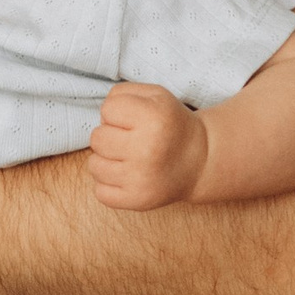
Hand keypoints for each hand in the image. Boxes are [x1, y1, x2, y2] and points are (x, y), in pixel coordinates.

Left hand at [88, 83, 207, 210]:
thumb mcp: (156, 96)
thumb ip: (123, 93)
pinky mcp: (137, 201)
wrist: (200, 161)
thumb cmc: (171, 125)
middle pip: (97, 138)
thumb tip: (100, 114)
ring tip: (129, 158)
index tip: (134, 120)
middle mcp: (147, 150)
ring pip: (94, 165)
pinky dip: (109, 184)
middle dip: (110, 136)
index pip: (107, 109)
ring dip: (107, 161)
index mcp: (154, 119)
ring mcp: (141, 179)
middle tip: (132, 140)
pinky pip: (100, 192)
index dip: (117, 113)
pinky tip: (128, 177)